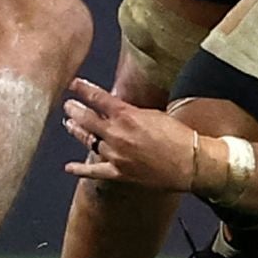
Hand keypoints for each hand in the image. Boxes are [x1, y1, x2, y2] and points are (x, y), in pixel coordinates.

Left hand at [60, 78, 205, 192]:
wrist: (189, 162)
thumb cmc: (178, 135)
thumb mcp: (154, 114)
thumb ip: (133, 112)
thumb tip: (120, 111)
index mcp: (127, 115)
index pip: (98, 98)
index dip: (83, 90)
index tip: (73, 84)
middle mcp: (116, 134)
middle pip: (88, 119)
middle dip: (75, 109)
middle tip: (68, 104)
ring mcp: (115, 155)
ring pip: (88, 141)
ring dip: (77, 132)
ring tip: (69, 124)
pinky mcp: (119, 173)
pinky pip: (95, 171)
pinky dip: (80, 170)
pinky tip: (68, 167)